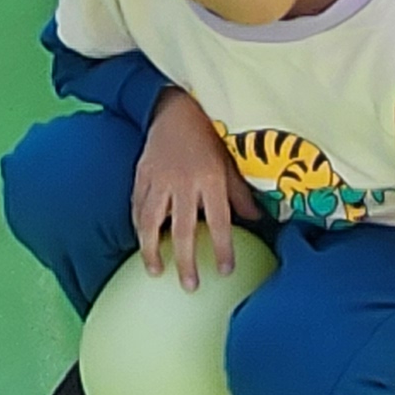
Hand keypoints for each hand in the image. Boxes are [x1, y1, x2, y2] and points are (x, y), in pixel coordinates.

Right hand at [132, 90, 248, 291]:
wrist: (175, 109)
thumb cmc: (208, 137)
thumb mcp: (230, 162)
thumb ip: (240, 193)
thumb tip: (257, 220)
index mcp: (211, 178)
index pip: (219, 221)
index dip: (223, 248)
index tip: (225, 271)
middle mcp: (184, 182)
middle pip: (184, 229)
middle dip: (186, 261)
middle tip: (189, 286)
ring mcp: (159, 179)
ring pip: (152, 221)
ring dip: (153, 249)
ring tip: (156, 270)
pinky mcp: (141, 175)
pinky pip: (138, 207)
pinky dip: (139, 227)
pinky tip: (143, 242)